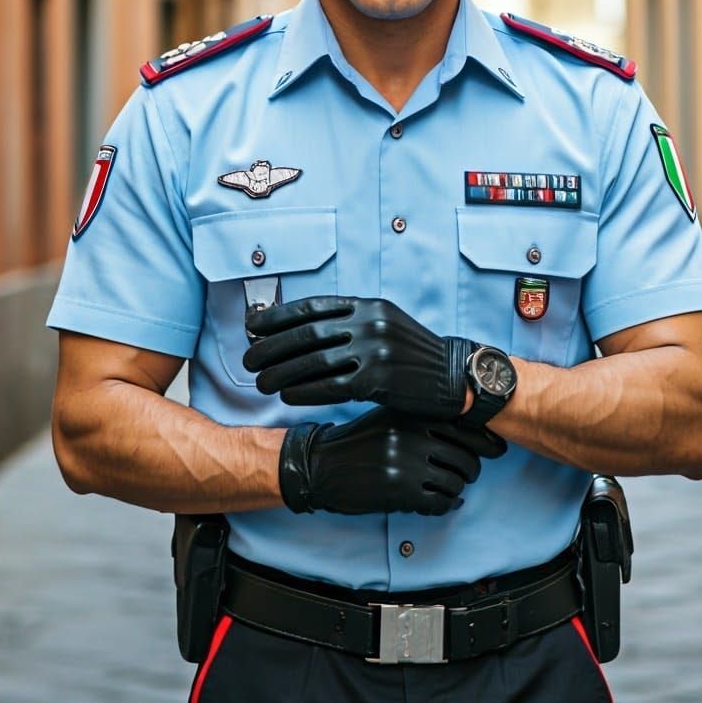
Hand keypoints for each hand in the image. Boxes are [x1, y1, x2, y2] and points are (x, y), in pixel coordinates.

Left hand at [244, 295, 475, 419]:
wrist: (453, 377)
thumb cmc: (413, 354)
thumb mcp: (386, 324)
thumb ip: (350, 321)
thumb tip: (304, 328)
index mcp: (368, 306)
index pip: (311, 307)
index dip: (277, 317)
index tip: (253, 327)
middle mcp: (369, 323)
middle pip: (306, 334)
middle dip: (270, 347)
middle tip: (248, 358)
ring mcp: (374, 351)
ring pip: (313, 362)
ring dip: (281, 373)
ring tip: (261, 382)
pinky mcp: (378, 380)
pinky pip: (330, 386)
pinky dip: (304, 391)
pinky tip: (288, 396)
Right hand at [278, 408, 506, 515]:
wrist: (322, 466)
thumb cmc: (359, 441)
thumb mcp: (391, 417)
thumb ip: (428, 419)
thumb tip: (477, 430)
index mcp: (413, 413)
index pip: (466, 426)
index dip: (487, 441)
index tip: (496, 449)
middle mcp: (413, 434)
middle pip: (467, 457)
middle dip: (471, 470)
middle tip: (466, 474)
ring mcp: (407, 463)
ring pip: (457, 482)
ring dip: (456, 489)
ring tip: (444, 488)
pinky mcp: (401, 492)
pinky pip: (441, 502)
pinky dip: (445, 506)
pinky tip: (437, 503)